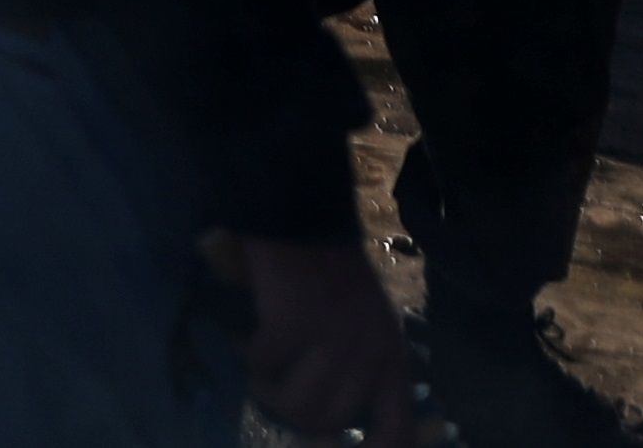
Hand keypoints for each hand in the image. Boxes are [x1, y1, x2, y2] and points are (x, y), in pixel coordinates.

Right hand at [208, 233, 420, 439]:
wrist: (302, 217)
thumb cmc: (335, 273)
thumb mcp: (370, 326)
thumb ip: (364, 370)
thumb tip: (336, 421)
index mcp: (393, 360)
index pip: (396, 435)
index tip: (329, 447)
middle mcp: (368, 357)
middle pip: (328, 423)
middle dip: (294, 415)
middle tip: (277, 392)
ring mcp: (331, 342)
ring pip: (295, 405)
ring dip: (268, 392)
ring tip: (259, 371)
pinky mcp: (290, 325)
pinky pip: (263, 367)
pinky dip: (248, 358)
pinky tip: (246, 339)